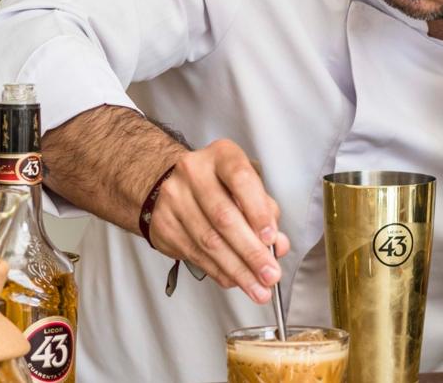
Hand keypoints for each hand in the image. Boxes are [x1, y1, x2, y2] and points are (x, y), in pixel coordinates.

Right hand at [146, 139, 290, 303]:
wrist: (171, 185)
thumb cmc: (219, 185)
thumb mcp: (247, 187)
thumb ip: (266, 212)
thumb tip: (279, 245)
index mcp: (221, 156)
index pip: (241, 179)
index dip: (258, 211)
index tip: (271, 238)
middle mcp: (194, 172)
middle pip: (224, 217)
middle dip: (251, 252)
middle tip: (270, 274)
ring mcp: (174, 198)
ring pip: (209, 242)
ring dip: (238, 270)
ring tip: (258, 288)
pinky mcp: (163, 224)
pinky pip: (195, 254)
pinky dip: (219, 271)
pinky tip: (235, 280)